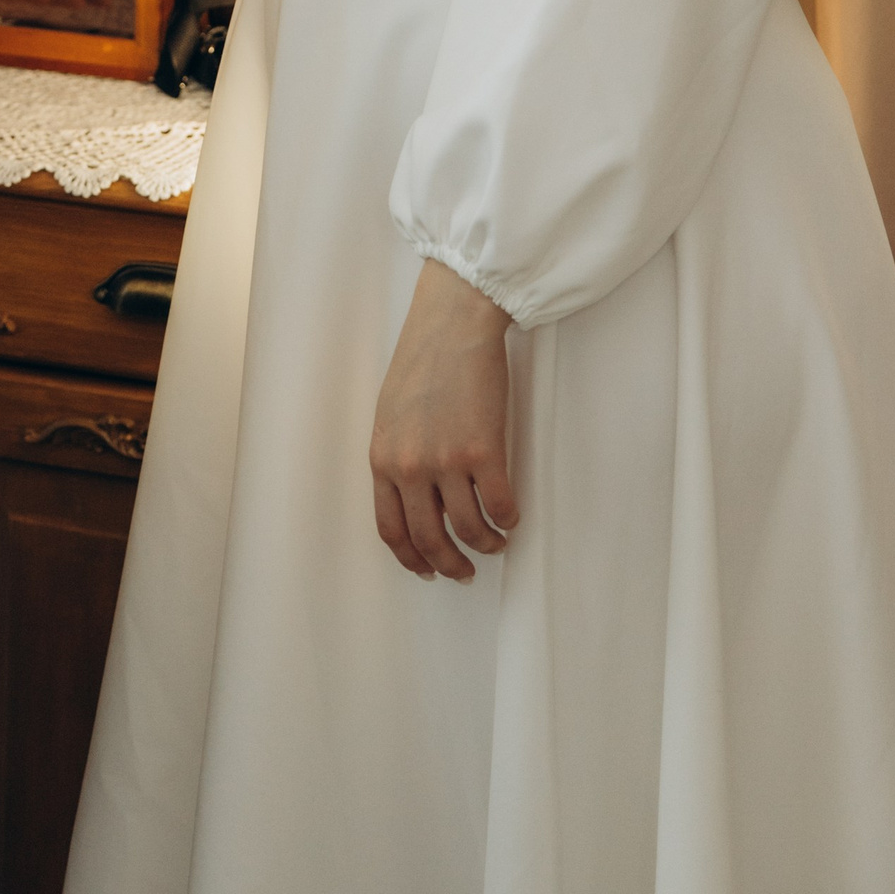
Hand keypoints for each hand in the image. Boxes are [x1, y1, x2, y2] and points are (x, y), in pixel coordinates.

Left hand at [370, 258, 515, 582]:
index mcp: (383, 458)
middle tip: (466, 572)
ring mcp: (447, 461)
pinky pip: (499, 505)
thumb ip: (398, 457)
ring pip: (468, 529)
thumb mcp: (391, 414)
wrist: (452, 322)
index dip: (411, 558)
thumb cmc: (422, 359)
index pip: (391, 529)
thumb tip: (419, 499)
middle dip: (450, 565)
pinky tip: (511, 517)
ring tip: (496, 542)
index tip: (427, 570)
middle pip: (429, 539)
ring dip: (486, 545)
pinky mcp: (483, 451)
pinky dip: (508, 520)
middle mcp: (410, 467)